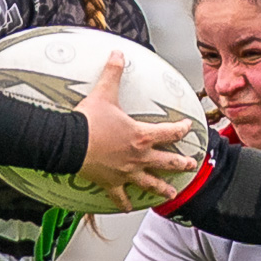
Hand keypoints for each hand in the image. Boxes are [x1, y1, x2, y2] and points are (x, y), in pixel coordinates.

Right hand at [76, 52, 196, 209]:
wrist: (69, 143)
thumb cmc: (88, 121)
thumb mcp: (104, 92)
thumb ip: (113, 72)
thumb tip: (118, 53)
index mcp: (141, 135)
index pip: (170, 132)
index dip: (182, 130)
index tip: (189, 129)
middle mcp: (138, 156)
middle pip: (166, 161)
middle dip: (181, 163)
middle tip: (191, 165)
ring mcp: (126, 172)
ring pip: (150, 183)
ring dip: (162, 188)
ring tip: (171, 193)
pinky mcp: (111, 183)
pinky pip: (119, 196)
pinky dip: (123, 203)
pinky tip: (127, 208)